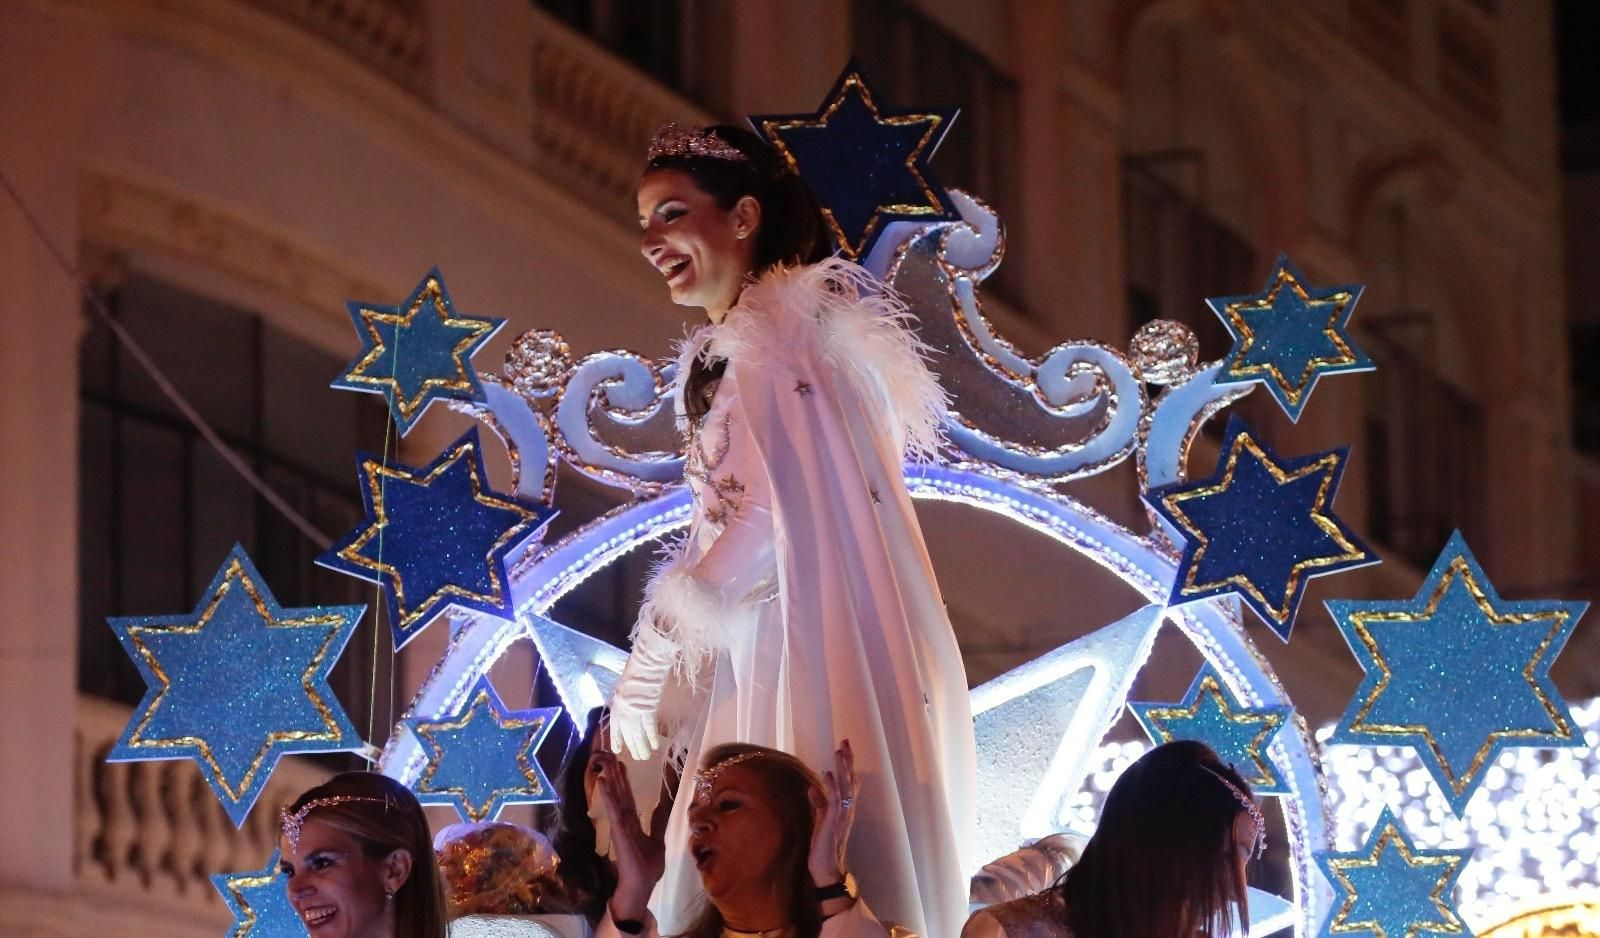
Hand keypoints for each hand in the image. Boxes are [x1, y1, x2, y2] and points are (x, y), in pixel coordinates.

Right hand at [597, 755, 672, 920]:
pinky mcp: (619, 831)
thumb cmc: (647, 867)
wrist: (640, 885)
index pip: (626, 797)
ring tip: (604, 760)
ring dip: (610, 778)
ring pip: (615, 797)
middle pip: (619, 793)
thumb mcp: (657, 840)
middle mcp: (624, 820)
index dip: (623, 780)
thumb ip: (658, 823)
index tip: (620, 763)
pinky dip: (607, 795)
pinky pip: (613, 810)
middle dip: (614, 773)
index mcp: (632, 822)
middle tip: (608, 753)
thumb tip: (663, 807)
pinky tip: (602, 782)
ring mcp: (620, 825)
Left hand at [609, 614, 677, 759]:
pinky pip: (649, 727)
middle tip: (637, 758)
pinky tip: (654, 746)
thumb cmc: (638, 669)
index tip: (617, 750)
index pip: (616, 726)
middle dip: (632, 746)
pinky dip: (651, 737)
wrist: (647, 661)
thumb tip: (630, 709)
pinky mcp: (648, 707)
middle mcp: (624, 708)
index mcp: (617, 702)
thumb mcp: (627, 685)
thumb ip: (627, 698)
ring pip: (637, 733)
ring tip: (645, 757)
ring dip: (641, 746)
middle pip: (627, 733)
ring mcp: (636, 709)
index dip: (616, 738)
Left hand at [807, 739, 856, 887]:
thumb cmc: (823, 848)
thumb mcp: (820, 822)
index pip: (848, 782)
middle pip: (850, 780)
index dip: (847, 765)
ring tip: (839, 751)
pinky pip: (835, 801)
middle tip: (845, 741)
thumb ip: (819, 804)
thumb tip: (812, 788)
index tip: (845, 748)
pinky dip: (832, 787)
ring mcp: (842, 815)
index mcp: (844, 809)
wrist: (827, 871)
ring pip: (845, 786)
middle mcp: (847, 810)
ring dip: (842, 768)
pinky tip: (827, 774)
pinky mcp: (833, 822)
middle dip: (847, 760)